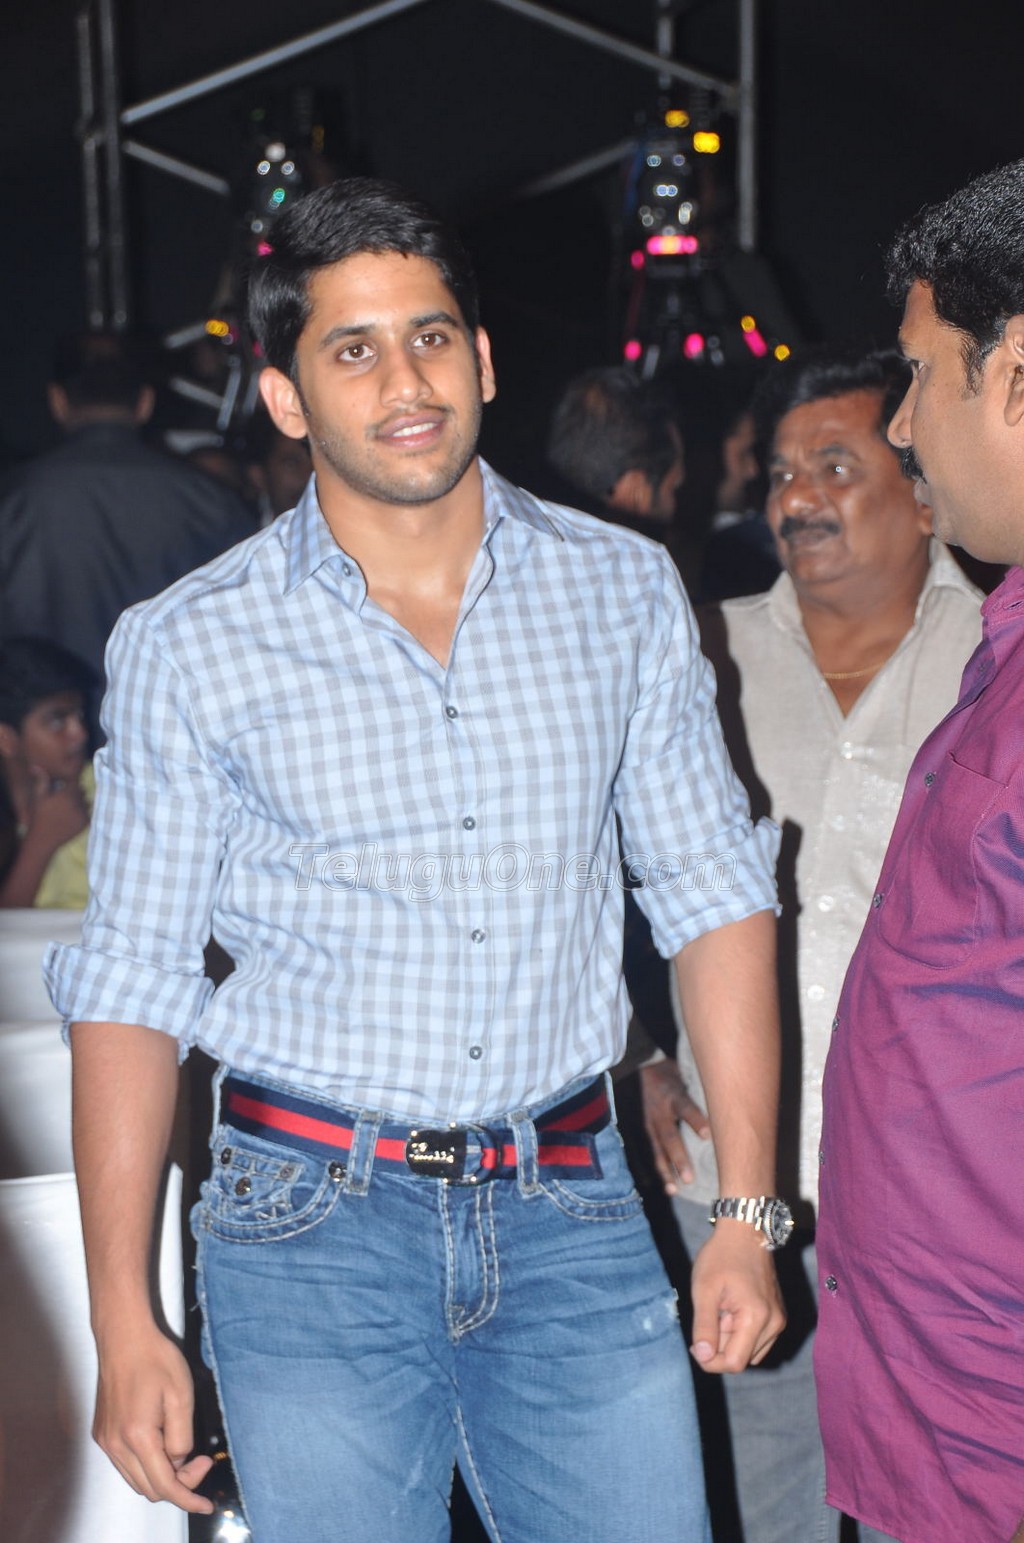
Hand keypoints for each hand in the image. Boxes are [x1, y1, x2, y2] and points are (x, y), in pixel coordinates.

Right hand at [25, 766, 88, 850]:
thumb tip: (35, 766)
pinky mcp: (86, 823)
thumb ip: (42, 780)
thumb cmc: (39, 816)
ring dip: (81, 804)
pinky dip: (82, 814)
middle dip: (75, 794)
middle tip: (63, 803)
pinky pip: (88, 813)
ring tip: (66, 811)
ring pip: (87, 802)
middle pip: (82, 792)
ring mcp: (83, 813)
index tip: (62, 791)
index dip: (69, 785)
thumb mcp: (39, 798)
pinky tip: (70, 818)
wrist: (44, 839)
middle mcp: (78, 803)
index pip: (76, 783)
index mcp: (67, 794)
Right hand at [92, 1324, 213, 1513]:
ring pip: (137, 1480)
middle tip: (202, 1460)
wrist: (124, 1338)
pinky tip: (163, 1444)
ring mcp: (105, 1441)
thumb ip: (182, 1437)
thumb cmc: (156, 1359)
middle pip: (150, 1488)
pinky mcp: (102, 1434)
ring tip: (185, 1452)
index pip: (164, 1486)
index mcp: (137, 1436)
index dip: (188, 1499)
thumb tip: (180, 1462)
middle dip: (180, 1484)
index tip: (206, 1504)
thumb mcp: (182, 1395)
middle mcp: (115, 1445)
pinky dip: (147, 1466)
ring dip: (162, 1476)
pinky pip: (126, 1465)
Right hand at [639, 1059, 710, 1193]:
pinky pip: (654, 1152)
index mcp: (673, 1094)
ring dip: (667, 1171)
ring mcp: (651, 1123)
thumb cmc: (673, 1073)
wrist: (642, 1068)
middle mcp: (660, 1111)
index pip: (685, 1108)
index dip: (695, 1121)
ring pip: (659, 1150)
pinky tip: (669, 1187)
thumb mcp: (686, 1074)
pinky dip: (661, 1170)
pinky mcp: (647, 1131)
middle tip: (689, 1178)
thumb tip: (729, 1103)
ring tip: (675, 1190)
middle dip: (679, 1158)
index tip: (707, 1135)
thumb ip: (701, 1089)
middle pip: (669, 1136)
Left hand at [689, 1220, 785, 1373]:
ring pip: (750, 1352)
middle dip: (720, 1345)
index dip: (711, 1360)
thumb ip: (704, 1326)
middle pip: (742, 1359)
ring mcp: (779, 1320)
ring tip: (722, 1309)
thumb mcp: (704, 1290)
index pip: (734, 1363)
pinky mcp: (778, 1315)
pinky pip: (757, 1341)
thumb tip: (703, 1357)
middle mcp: (774, 1324)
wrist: (746, 1231)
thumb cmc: (722, 1256)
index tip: (695, 1342)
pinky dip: (742, 1333)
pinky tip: (732, 1309)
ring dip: (731, 1340)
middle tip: (711, 1313)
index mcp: (757, 1318)